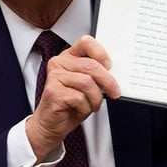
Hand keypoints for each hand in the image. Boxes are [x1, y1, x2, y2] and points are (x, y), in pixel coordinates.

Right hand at [26, 35, 120, 161]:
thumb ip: (95, 75)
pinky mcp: (53, 92)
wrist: (52, 124)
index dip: (101, 53)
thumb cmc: (70, 105)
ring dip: (95, 98)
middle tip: (115, 92)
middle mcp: (59, 63)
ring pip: (87, 82)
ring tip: (92, 105)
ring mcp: (55, 77)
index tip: (110, 66)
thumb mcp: (87, 86)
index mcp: (69, 57)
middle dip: (107, 81)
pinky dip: (85, 107)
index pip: (86, 42)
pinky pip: (79, 97)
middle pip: (91, 65)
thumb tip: (114, 74)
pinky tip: (80, 109)